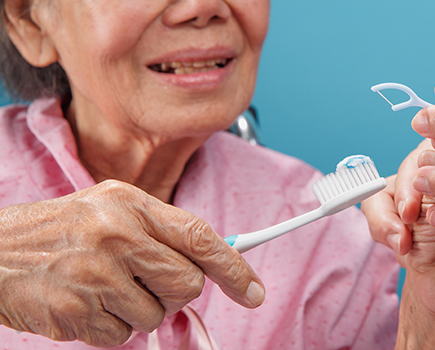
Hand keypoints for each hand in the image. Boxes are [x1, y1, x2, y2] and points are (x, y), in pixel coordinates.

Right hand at [0, 180, 263, 346]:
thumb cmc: (58, 232)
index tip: (253, 290)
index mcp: (129, 204)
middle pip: (187, 285)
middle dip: (175, 294)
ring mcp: (95, 274)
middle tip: (145, 284)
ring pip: (156, 315)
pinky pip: (121, 336)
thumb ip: (158, 232)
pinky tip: (86, 303)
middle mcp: (116, 235)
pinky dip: (109, 326)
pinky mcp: (77, 312)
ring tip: (104, 288)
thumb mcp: (110, 210)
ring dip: (137, 310)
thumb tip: (208, 265)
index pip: (200, 236)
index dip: (234, 267)